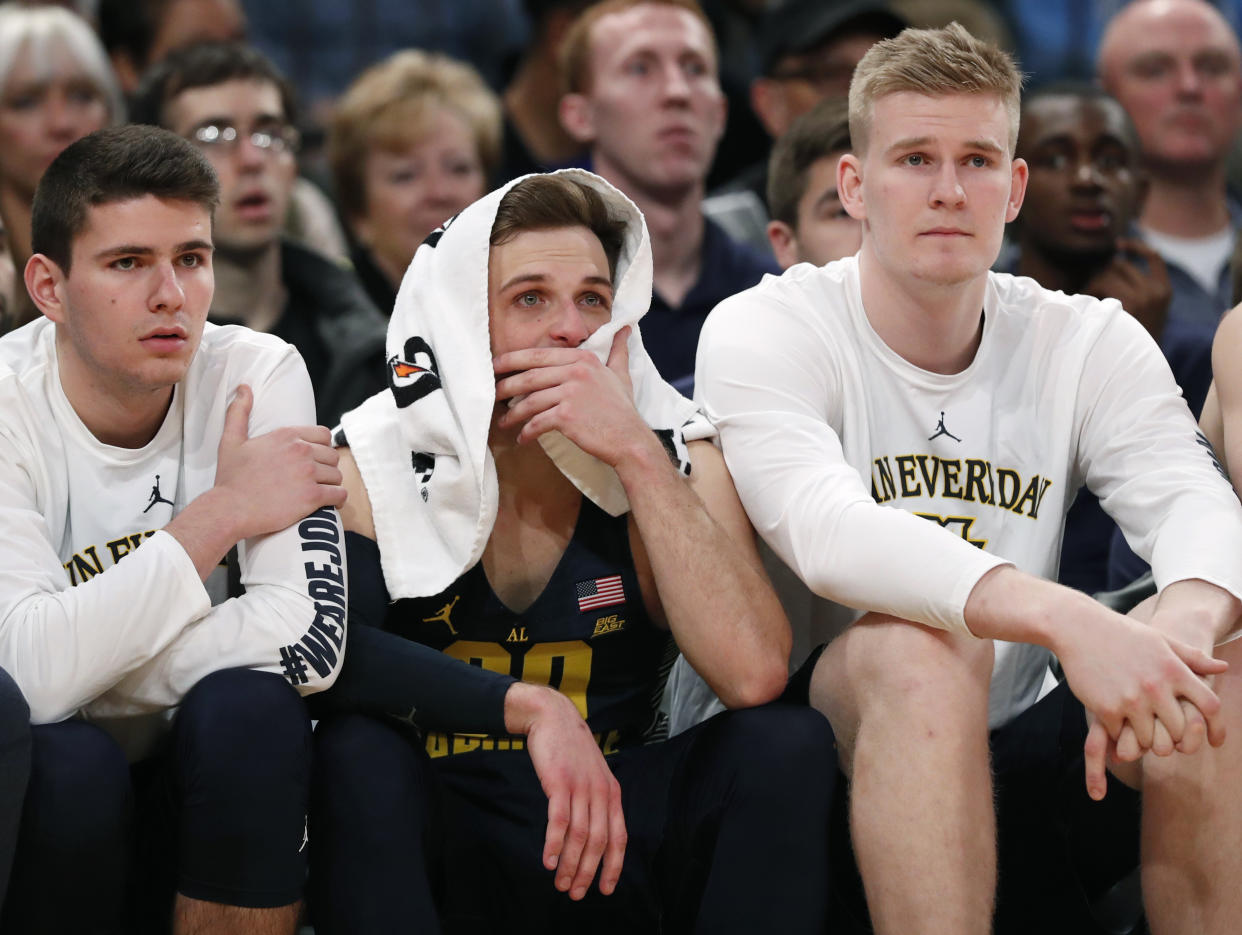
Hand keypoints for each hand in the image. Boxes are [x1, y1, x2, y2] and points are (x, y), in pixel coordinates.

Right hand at [213, 384, 345, 540]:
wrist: (230, 509)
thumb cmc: (231, 478)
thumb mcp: (231, 440)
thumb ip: (239, 412)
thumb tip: (244, 387)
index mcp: (287, 435)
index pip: (324, 434)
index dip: (322, 448)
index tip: (315, 459)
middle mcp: (301, 451)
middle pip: (332, 455)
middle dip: (327, 466)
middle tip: (317, 477)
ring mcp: (308, 473)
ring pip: (337, 475)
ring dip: (332, 483)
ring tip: (322, 490)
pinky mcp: (312, 496)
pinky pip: (339, 493)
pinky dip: (338, 498)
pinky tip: (332, 501)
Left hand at [493, 328, 663, 469]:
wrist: (630, 439)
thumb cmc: (623, 409)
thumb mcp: (620, 374)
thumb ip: (618, 350)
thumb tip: (625, 327)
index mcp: (583, 359)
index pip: (539, 355)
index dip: (513, 360)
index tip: (497, 366)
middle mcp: (575, 371)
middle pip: (529, 376)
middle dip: (505, 386)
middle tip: (492, 394)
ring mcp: (570, 393)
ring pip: (529, 401)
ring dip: (512, 414)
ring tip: (504, 422)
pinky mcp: (566, 416)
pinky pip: (537, 422)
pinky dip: (526, 432)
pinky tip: (522, 438)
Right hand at [504, 682, 625, 898]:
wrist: (554, 717)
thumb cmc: (571, 750)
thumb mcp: (593, 775)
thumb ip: (597, 801)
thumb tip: (594, 836)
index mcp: (612, 793)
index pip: (618, 838)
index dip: (613, 866)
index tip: (605, 889)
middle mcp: (600, 793)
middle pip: (598, 842)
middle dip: (588, 873)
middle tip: (575, 893)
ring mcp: (580, 788)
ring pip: (579, 837)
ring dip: (570, 865)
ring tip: (560, 883)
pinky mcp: (559, 783)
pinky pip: (558, 821)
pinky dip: (554, 845)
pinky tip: (548, 861)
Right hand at [1056, 610, 1224, 799]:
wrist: (1076, 627)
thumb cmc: (1121, 633)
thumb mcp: (1160, 639)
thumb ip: (1191, 657)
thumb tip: (1223, 668)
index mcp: (1173, 669)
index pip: (1210, 706)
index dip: (1217, 728)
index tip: (1215, 741)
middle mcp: (1156, 686)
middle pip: (1180, 730)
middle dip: (1173, 735)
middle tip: (1162, 732)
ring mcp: (1131, 699)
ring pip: (1151, 739)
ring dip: (1144, 738)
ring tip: (1135, 727)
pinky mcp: (1106, 709)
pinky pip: (1120, 735)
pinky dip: (1118, 733)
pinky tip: (1112, 720)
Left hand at [1082, 239, 1169, 341]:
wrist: (1139, 363)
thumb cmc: (1136, 338)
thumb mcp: (1149, 312)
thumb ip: (1140, 290)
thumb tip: (1114, 263)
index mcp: (1165, 290)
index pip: (1153, 256)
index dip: (1135, 246)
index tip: (1118, 243)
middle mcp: (1156, 290)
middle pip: (1121, 265)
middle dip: (1103, 273)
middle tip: (1090, 289)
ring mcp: (1143, 297)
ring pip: (1109, 273)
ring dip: (1094, 283)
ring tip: (1087, 299)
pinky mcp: (1127, 305)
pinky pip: (1103, 283)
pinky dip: (1091, 288)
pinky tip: (1084, 295)